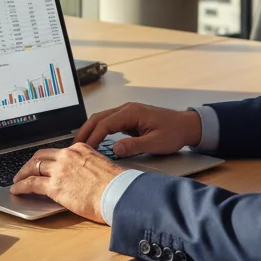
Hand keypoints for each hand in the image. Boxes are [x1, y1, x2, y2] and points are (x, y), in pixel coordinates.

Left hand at [10, 143, 122, 221]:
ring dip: (22, 174)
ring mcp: (59, 170)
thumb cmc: (116, 185)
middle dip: (30, 163)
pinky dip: (21, 186)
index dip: (46, 158)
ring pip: (33, 167)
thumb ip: (87, 166)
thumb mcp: (101, 166)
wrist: (118, 194)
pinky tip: (17, 190)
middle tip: (25, 170)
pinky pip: (31, 183)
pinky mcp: (54, 186)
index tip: (43, 163)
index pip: (57, 151)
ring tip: (17, 181)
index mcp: (80, 149)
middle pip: (41, 156)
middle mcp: (67, 156)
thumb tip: (82, 175)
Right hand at [74, 103, 201, 157]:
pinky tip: (94, 141)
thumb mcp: (156, 143)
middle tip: (74, 147)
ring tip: (80, 145)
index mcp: (131, 112)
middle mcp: (127, 109)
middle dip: (85, 131)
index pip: (105, 123)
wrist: (187, 126)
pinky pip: (109, 123)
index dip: (93, 137)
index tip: (85, 150)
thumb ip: (135, 146)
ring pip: (102, 119)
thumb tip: (115, 149)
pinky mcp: (129, 119)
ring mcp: (127, 113)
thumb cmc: (174, 132)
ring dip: (90, 131)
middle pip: (98, 118)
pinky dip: (99, 131)